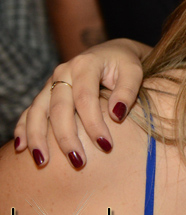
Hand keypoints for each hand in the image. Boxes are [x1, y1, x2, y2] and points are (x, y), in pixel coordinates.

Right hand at [13, 38, 149, 166]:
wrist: (112, 53)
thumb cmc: (125, 64)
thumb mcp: (134, 71)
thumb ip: (128, 90)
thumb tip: (116, 115)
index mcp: (85, 64)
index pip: (86, 98)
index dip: (94, 123)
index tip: (106, 146)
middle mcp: (63, 72)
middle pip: (59, 108)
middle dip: (66, 137)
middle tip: (78, 161)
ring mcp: (51, 83)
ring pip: (38, 111)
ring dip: (38, 137)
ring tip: (43, 161)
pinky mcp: (46, 93)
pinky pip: (29, 111)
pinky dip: (23, 128)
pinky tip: (22, 148)